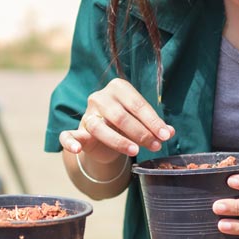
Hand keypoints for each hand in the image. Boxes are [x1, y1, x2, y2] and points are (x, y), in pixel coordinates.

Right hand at [58, 78, 174, 163]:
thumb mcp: (141, 122)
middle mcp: (100, 97)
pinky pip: (68, 135)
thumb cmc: (126, 124)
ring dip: (119, 141)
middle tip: (156, 146)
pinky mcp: (77, 130)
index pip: (137, 104)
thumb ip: (155, 126)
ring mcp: (87, 114)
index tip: (165, 135)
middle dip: (141, 132)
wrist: (104, 136)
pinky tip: (77, 149)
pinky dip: (70, 142)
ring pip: (99, 127)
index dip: (153, 121)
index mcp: (118, 88)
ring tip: (135, 151)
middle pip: (120, 116)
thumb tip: (170, 132)